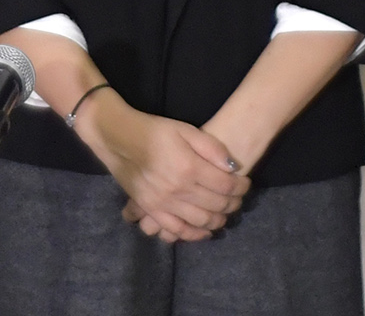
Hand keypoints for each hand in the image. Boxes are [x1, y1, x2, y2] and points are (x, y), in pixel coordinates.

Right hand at [83, 99, 248, 241]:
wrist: (119, 138)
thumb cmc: (154, 131)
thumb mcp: (185, 129)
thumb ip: (212, 148)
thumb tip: (234, 167)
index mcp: (189, 167)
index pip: (226, 186)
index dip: (241, 187)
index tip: (246, 183)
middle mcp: (179, 189)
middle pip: (216, 205)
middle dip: (233, 203)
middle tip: (239, 199)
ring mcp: (164, 203)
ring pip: (201, 220)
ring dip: (219, 220)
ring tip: (226, 213)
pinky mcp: (152, 210)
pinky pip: (177, 230)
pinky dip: (195, 234)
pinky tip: (205, 232)